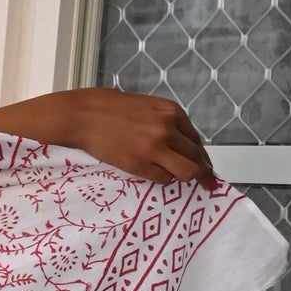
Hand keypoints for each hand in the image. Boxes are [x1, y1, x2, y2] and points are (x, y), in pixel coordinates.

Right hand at [0, 89, 216, 187]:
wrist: (82, 115)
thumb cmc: (108, 106)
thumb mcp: (144, 105)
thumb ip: (163, 120)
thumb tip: (177, 140)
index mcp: (171, 111)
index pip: (196, 138)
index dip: (200, 153)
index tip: (202, 163)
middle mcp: (168, 129)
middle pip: (196, 156)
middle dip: (203, 170)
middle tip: (208, 182)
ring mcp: (155, 148)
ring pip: (187, 171)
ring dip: (188, 178)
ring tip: (189, 185)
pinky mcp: (139, 164)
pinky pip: (163, 178)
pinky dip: (164, 179)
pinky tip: (158, 176)